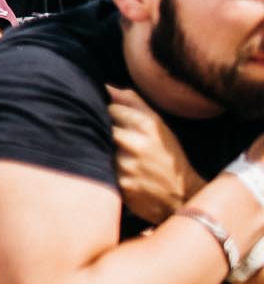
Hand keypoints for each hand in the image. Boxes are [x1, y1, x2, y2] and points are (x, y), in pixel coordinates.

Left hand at [109, 86, 205, 224]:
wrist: (183, 196)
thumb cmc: (166, 155)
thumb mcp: (157, 125)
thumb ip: (132, 102)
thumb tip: (106, 87)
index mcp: (147, 124)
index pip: (109, 108)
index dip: (109, 114)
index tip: (114, 121)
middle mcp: (135, 143)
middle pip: (101, 127)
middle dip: (103, 131)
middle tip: (113, 140)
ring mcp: (127, 165)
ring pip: (99, 149)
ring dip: (103, 151)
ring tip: (121, 157)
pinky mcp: (122, 185)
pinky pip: (102, 170)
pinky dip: (106, 170)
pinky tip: (119, 173)